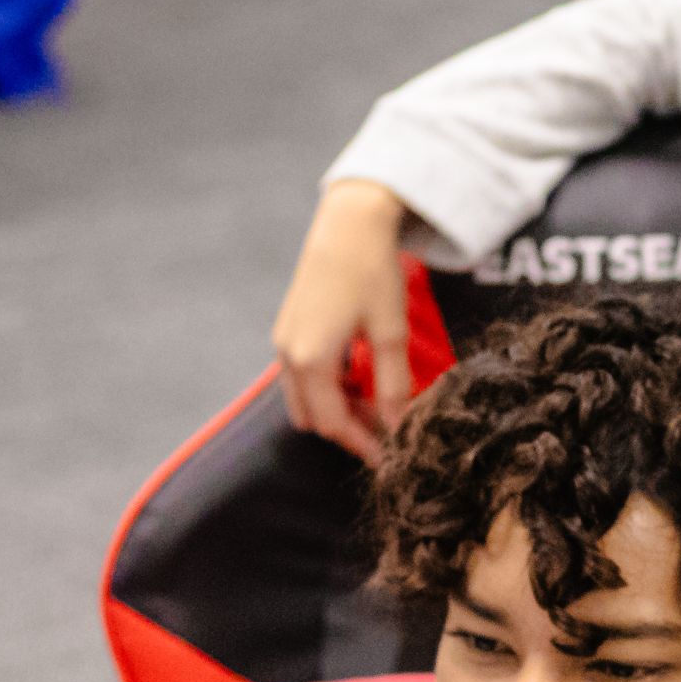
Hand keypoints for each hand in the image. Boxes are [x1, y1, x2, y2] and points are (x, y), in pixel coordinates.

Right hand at [273, 181, 415, 455]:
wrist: (348, 222)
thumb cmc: (373, 272)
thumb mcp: (390, 332)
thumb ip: (392, 385)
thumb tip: (397, 427)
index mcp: (312, 360)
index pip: (333, 425)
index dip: (362, 447)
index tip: (389, 460)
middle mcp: (288, 355)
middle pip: (313, 418)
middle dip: (348, 432)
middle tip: (387, 432)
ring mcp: (283, 341)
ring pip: (303, 399)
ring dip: (335, 410)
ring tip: (376, 404)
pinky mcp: (287, 328)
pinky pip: (300, 376)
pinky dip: (325, 388)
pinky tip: (357, 377)